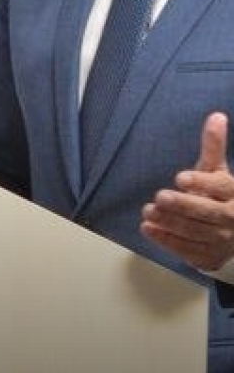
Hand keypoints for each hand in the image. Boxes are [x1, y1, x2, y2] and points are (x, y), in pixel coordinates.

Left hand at [141, 112, 233, 272]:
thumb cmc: (220, 197)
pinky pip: (185, 249)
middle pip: (207, 212)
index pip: (221, 187)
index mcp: (233, 194)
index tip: (180, 177)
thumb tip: (216, 116)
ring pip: (194, 231)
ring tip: (147, 211)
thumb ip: (214, 147)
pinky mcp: (207, 256)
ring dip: (169, 222)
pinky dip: (166, 240)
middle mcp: (229, 217)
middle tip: (160, 197)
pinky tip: (148, 229)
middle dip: (183, 205)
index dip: (201, 182)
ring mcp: (220, 240)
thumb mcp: (218, 172)